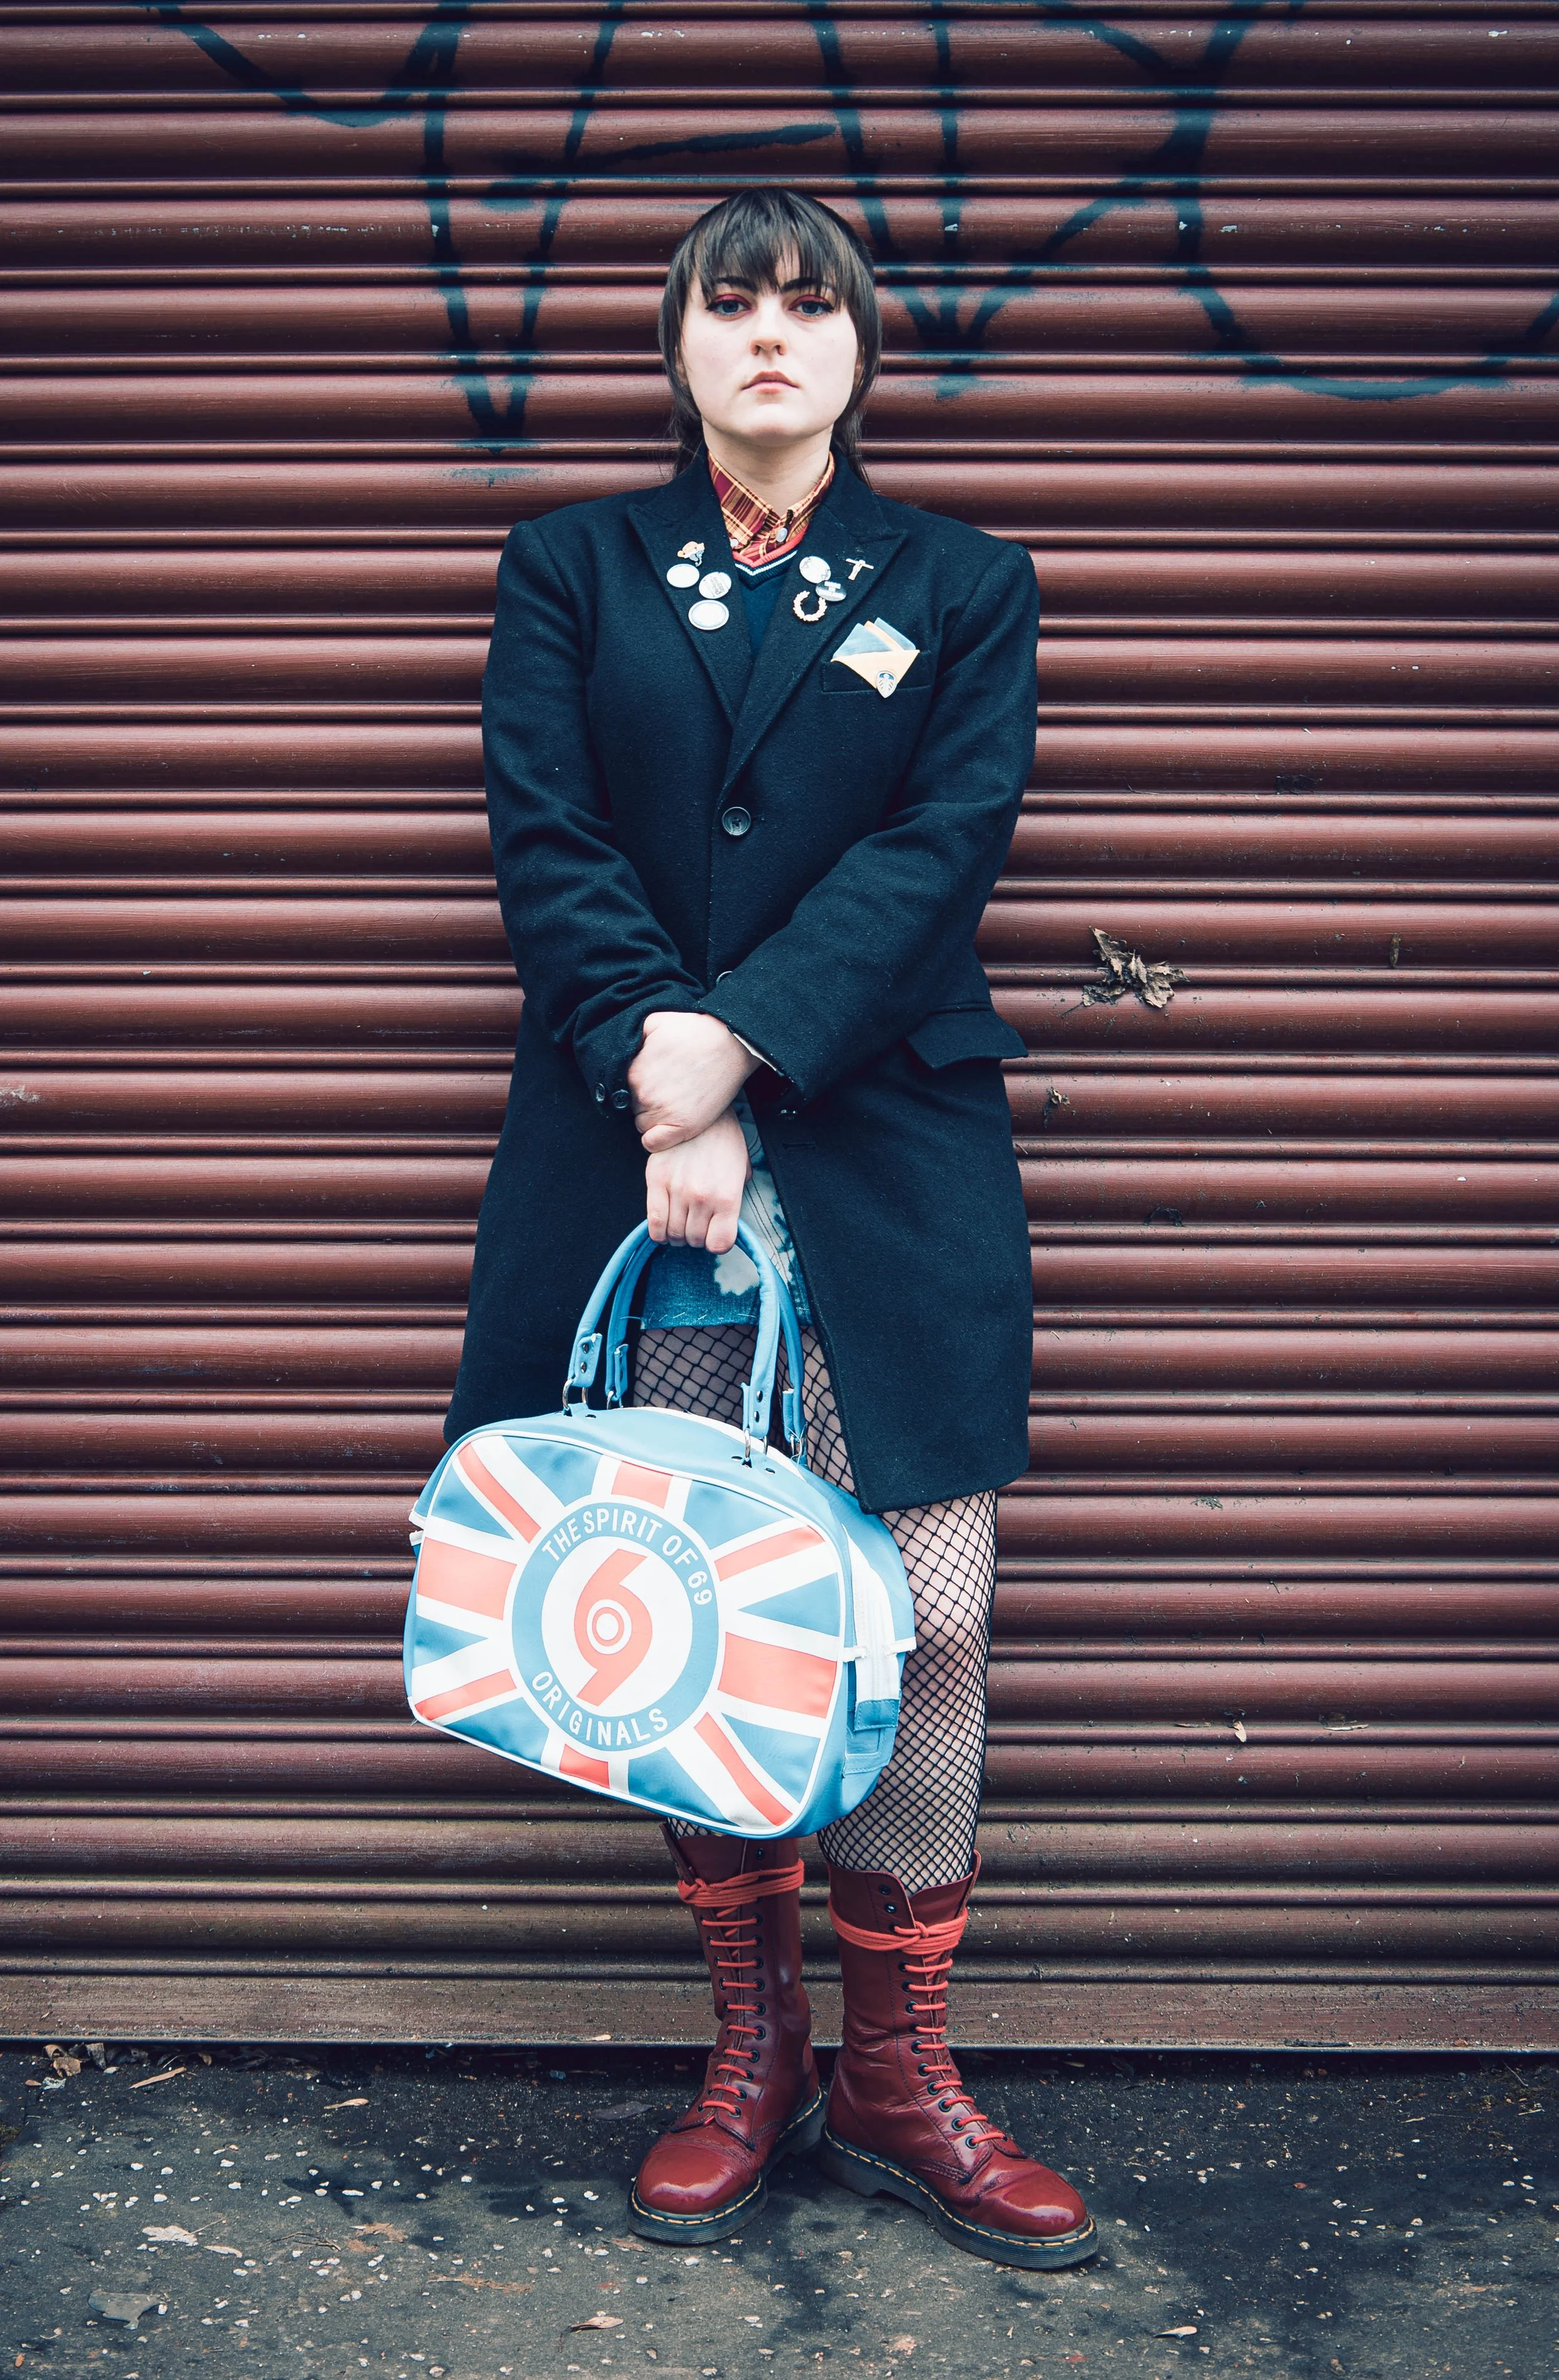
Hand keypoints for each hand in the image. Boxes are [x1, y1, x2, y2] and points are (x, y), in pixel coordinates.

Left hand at [629, 1011, 759, 1152]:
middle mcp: (645, 1095)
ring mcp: (664, 1113)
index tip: (655, 1077)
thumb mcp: (653, 1021)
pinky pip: (653, 1143)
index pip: (622, 1090)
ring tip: (676, 1101)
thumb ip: (631, 1037)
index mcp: (634, 1074)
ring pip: (643, 1124)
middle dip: (646, 1099)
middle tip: (669, 1087)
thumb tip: (622, 1050)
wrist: (730, 1043)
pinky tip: (667, 1126)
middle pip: (633, 1107)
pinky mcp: (683, 1126)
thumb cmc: (694, 1031)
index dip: (638, 1084)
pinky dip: (656, 1139)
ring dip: (654, 1117)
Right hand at [645, 1110, 750, 1252]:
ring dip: (677, 1236)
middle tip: (696, 1228)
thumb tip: (726, 1220)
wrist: (700, 1113)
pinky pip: (654, 1221)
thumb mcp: (742, 1169)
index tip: (714, 1238)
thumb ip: (735, 1198)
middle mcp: (702, 1198)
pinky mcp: (656, 1181)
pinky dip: (658, 1232)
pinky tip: (663, 1229)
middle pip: (695, 1240)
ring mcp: (677, 1190)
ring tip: (680, 1226)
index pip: (720, 1243)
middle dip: (696, 1238)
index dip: (717, 1244)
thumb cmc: (723, 1139)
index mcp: (727, 1197)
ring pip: (674, 1234)